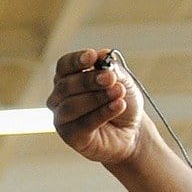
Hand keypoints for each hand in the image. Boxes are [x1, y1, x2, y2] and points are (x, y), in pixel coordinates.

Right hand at [47, 48, 146, 166]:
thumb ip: (112, 68)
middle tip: (111, 78)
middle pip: (66, 85)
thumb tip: (102, 54)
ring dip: (97, 98)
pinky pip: (83, 124)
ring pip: (71, 106)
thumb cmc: (121, 101)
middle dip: (89, 80)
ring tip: (119, 93)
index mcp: (68, 78)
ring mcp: (62, 119)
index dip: (75, 61)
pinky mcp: (71, 137)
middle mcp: (59, 98)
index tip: (92, 56)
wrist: (132, 129)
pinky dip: (102, 113)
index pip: (64, 66)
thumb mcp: (122, 80)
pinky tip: (118, 105)